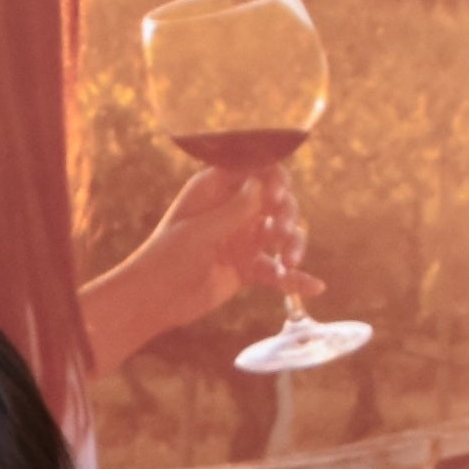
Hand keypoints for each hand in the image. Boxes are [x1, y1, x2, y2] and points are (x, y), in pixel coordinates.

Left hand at [118, 159, 293, 313]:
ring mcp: (244, 238)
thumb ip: (234, 209)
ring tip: (291, 260)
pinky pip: (278, 270)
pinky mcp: (249, 268)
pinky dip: (294, 278)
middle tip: (282, 230)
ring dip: (293, 243)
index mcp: (217, 188)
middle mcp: (235, 208)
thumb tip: (264, 182)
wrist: (154, 300)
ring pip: (282, 233)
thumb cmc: (166, 257)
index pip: (255, 168)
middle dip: (286, 212)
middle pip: (277, 199)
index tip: (277, 192)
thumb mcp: (200, 231)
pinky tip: (315, 286)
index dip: (272, 176)